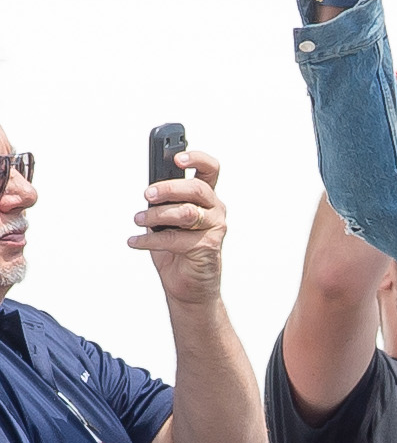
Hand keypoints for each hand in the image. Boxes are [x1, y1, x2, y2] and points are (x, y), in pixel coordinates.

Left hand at [130, 150, 228, 306]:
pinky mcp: (207, 247)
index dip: (197, 159)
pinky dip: (149, 240)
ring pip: (187, 212)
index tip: (177, 157)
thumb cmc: (176, 248)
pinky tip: (134, 241)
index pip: (210, 170)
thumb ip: (164, 202)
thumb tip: (150, 188)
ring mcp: (214, 228)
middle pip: (197, 189)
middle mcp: (215, 209)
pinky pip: (175, 239)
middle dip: (169, 188)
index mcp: (206, 197)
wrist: (187, 285)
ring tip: (138, 219)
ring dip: (156, 215)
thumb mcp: (166, 219)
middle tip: (148, 194)